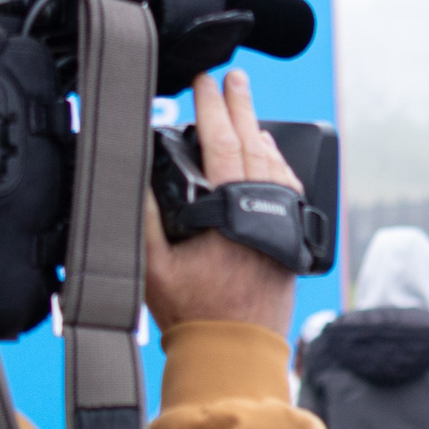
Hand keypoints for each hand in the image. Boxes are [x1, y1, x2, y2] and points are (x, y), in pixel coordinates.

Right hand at [144, 70, 301, 341]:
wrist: (235, 351)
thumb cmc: (193, 312)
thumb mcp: (151, 264)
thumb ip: (144, 216)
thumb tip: (135, 173)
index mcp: (234, 210)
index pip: (224, 144)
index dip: (214, 108)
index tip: (205, 81)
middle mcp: (267, 211)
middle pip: (256, 144)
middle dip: (243, 107)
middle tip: (235, 77)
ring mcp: (284, 223)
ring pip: (276, 165)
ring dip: (260, 134)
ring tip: (247, 112)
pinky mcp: (292, 238)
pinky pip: (289, 188)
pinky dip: (276, 165)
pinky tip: (268, 157)